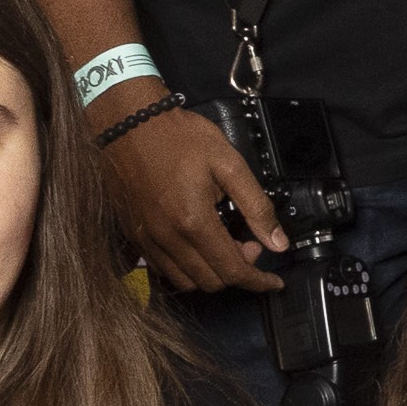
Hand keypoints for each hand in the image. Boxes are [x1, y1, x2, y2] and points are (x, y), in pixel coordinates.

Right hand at [101, 96, 284, 295]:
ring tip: (224, 243)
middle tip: (248, 244)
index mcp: (193, 221)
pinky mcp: (133, 234)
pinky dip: (186, 268)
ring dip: (211, 273)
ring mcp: (146, 239)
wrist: (126, 122)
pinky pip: (162, 269)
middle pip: (210, 282)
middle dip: (237, 272)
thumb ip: (257, 206)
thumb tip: (279, 243)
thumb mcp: (229, 163)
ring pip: (185, 282)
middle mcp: (166, 238)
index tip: (274, 282)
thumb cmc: (179, 137)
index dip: (258, 281)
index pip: (232, 270)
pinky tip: (198, 245)